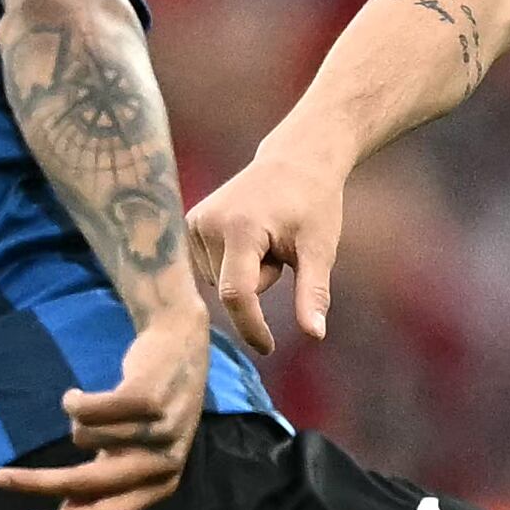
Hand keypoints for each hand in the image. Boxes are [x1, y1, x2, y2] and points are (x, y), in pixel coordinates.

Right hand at [0, 301, 210, 509]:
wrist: (180, 347)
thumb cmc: (150, 409)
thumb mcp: (132, 450)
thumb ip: (103, 481)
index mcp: (162, 484)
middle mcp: (166, 462)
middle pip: (88, 482)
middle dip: (38, 483)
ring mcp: (161, 430)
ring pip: (82, 437)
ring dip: (78, 420)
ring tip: (92, 406)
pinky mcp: (149, 399)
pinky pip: (86, 410)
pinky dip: (75, 401)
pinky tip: (78, 394)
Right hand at [192, 136, 352, 362]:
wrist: (296, 161)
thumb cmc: (314, 205)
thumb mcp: (320, 249)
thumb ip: (313, 292)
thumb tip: (315, 335)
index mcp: (240, 229)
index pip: (238, 295)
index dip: (252, 327)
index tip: (269, 348)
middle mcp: (207, 224)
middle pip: (233, 290)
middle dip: (263, 282)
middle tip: (282, 247)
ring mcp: (193, 223)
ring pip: (221, 282)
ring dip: (248, 272)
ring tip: (266, 237)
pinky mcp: (189, 224)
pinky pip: (212, 269)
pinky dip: (234, 264)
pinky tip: (249, 236)